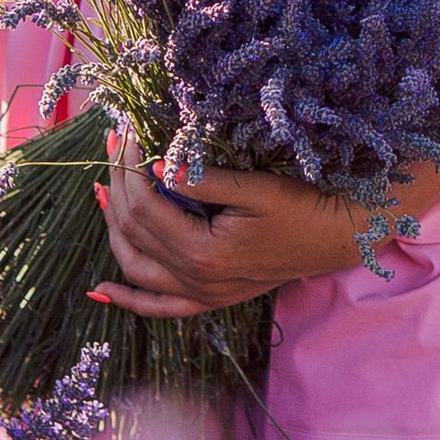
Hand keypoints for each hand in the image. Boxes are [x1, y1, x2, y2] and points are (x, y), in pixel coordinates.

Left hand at [91, 125, 366, 317]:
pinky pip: (158, 306)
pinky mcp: (210, 299)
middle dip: (117, 186)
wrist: (337, 238)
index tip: (128, 132)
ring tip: (101, 191)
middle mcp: (196, 281)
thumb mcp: (257, 187)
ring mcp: (201, 295)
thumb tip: (157, 166)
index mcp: (204, 253)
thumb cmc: (302, 207)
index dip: (129, 168)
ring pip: (136, 267)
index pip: (145, 206)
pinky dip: (128, 300)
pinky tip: (101, 292)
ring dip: (113, 229)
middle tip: (114, 146)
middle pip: (134, 232)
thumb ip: (204, 180)